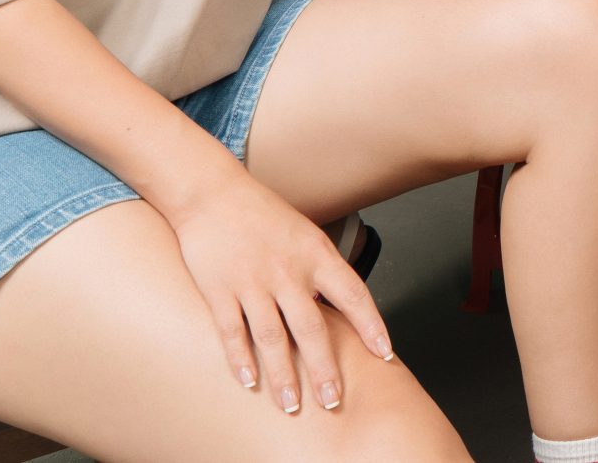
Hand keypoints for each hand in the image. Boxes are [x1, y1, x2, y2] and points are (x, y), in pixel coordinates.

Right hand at [167, 167, 391, 414]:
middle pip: (313, 328)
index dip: (372, 325)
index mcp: (316, 254)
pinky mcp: (220, 290)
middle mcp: (288, 271)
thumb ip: (322, 270)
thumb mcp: (305, 234)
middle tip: (333, 401)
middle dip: (324, 369)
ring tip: (291, 405)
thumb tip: (343, 305)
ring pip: (273, 338)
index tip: (384, 353)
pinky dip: (241, 360)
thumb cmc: (262, 214)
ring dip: (284, 376)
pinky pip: (233, 332)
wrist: (213, 192)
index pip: (354, 294)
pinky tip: (249, 382)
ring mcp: (253, 282)